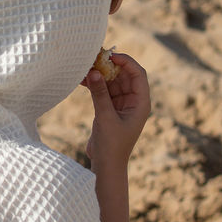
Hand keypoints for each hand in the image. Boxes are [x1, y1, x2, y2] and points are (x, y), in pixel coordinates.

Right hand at [83, 52, 149, 167]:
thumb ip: (100, 94)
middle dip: (109, 65)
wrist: (106, 166)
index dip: (126, 62)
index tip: (110, 55)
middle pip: (124, 75)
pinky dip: (93, 84)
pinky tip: (81, 79)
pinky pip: (102, 90)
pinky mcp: (109, 108)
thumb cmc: (112, 145)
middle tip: (93, 57)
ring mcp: (120, 104)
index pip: (138, 74)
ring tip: (83, 67)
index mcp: (141, 103)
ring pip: (111, 81)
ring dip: (99, 74)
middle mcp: (133, 101)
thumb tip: (94, 71)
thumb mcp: (106, 118)